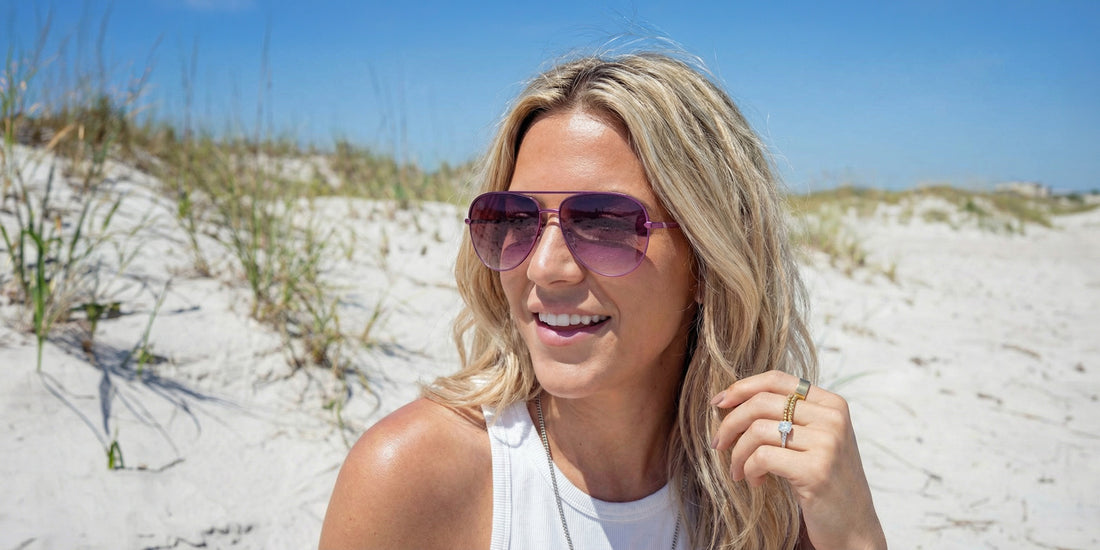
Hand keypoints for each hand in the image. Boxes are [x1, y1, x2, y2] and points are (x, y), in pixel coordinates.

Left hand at [710, 371, 886, 549]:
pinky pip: (762, 457)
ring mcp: (827, 444)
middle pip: (762, 402)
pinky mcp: (816, 470)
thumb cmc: (824, 481)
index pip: (777, 379)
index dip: (742, 387)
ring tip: (738, 470)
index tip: (718, 403)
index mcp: (832, 404)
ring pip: (758, 430)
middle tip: (719, 443)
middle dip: (730, 423)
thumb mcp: (814, 439)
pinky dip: (749, 469)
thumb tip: (732, 399)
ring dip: (738, 453)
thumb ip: (789, 415)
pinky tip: (755, 482)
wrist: (853, 526)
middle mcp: (833, 419)